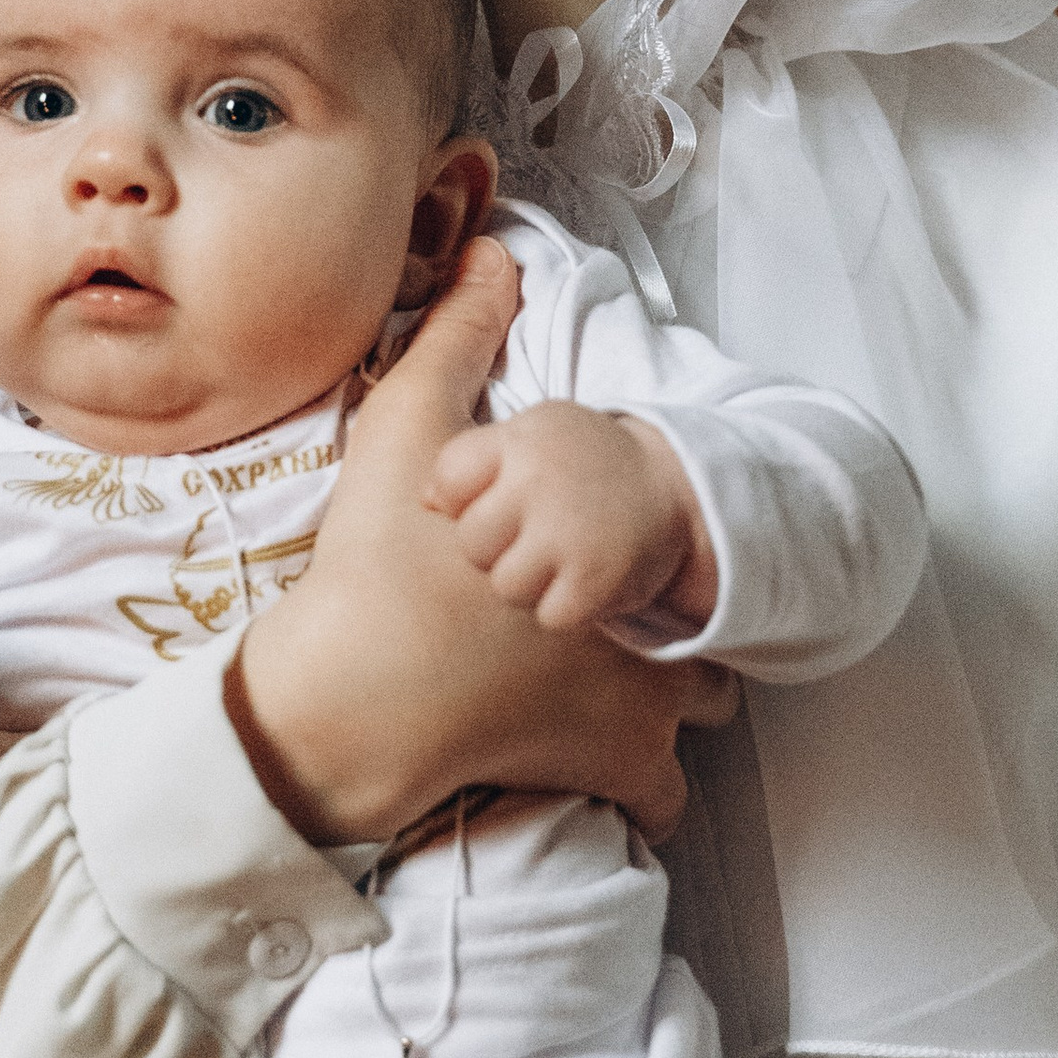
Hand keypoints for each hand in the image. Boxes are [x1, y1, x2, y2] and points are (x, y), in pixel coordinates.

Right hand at [229, 238, 734, 850]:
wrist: (345, 699)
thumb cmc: (378, 567)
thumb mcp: (407, 432)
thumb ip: (458, 341)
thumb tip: (494, 256)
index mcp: (606, 555)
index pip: (686, 553)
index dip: (667, 559)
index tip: (641, 564)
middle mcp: (641, 631)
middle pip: (712, 636)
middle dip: (685, 642)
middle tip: (632, 630)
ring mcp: (625, 717)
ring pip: (700, 722)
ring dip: (673, 712)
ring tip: (618, 694)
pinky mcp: (590, 775)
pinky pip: (661, 801)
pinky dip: (645, 792)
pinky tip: (603, 770)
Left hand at [425, 403, 716, 634]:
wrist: (678, 483)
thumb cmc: (585, 462)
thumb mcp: (531, 433)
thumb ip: (474, 460)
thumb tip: (424, 501)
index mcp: (519, 441)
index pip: (447, 479)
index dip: (463, 499)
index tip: (494, 499)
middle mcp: (540, 483)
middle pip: (472, 542)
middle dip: (494, 548)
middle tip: (532, 536)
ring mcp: (570, 533)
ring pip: (507, 585)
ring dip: (530, 582)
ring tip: (560, 558)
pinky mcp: (595, 580)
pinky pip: (550, 614)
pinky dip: (566, 606)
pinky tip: (583, 580)